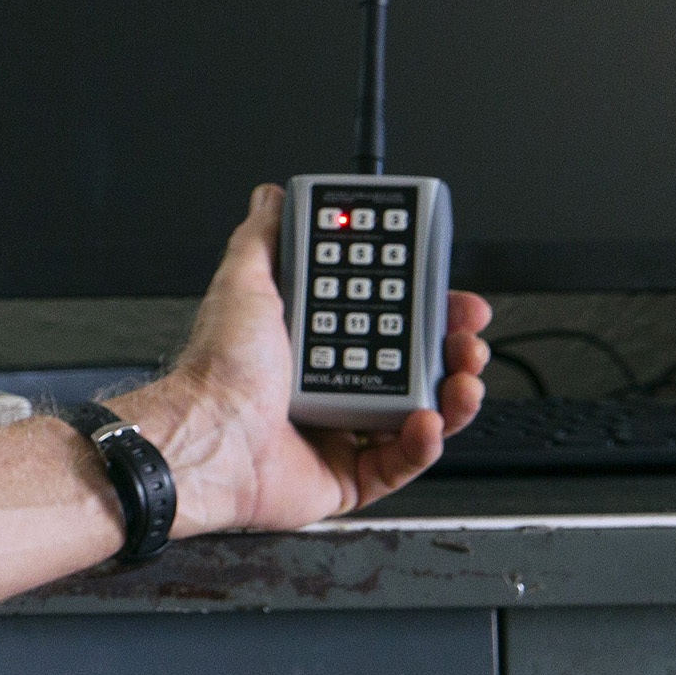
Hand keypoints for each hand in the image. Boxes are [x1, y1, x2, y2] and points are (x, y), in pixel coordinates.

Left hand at [116, 187, 490, 535]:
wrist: (207, 441)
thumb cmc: (216, 371)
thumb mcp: (243, 284)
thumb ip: (264, 238)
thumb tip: (272, 198)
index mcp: (310, 342)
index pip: (383, 316)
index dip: (421, 304)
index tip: (449, 290)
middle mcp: (329, 384)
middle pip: (412, 364)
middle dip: (450, 348)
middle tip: (468, 335)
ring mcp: (342, 431)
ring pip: (419, 413)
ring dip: (452, 394)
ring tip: (463, 377)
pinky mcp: (349, 476)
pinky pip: (402, 462)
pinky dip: (424, 443)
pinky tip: (427, 420)